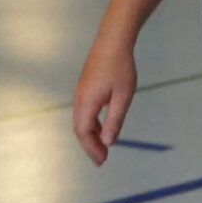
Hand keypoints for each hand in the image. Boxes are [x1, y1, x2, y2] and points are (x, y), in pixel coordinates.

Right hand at [71, 39, 136, 164]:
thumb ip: (114, 120)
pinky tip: (102, 127)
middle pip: (80, 128)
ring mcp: (80, 91)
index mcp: (87, 102)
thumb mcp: (122, 97)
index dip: (91, 148)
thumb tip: (109, 142)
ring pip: (81, 120)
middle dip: (90, 145)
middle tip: (102, 159)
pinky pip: (84, 111)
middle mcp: (79, 98)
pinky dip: (91, 123)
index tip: (101, 161)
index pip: (84, 132)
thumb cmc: (121, 68)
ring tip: (103, 147)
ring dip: (91, 135)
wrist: (112, 41)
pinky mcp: (84, 87)